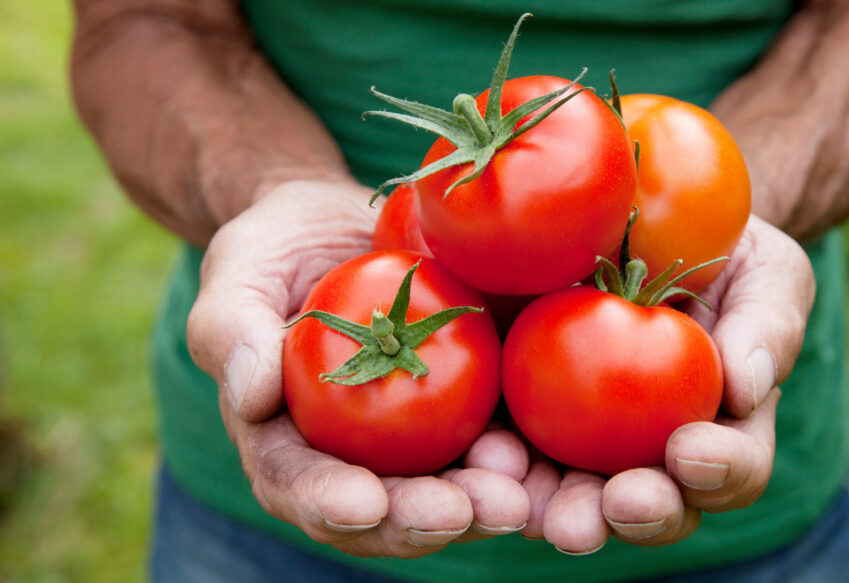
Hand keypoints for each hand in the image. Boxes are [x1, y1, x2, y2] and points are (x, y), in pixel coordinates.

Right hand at [187, 180, 529, 557]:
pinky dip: (521, 461)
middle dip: (419, 519)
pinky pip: (497, 442)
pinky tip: (542, 459)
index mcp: (286, 436)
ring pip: (447, 492)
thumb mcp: (241, 266)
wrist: (351, 224)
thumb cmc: (279, 244)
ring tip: (513, 499)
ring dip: (480, 506)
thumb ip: (231, 327)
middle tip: (460, 512)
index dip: (328, 501)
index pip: (298, 482)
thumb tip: (249, 394)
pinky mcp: (469, 407)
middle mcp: (353, 454)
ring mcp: (417, 438)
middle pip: (383, 508)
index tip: (363, 503)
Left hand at [521, 216, 815, 552]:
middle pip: (646, 506)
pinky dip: (493, 464)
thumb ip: (766, 323)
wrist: (636, 214)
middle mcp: (644, 451)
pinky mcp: (517, 410)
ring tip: (531, 508)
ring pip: (566, 497)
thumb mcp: (762, 271)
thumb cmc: (717, 246)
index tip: (689, 451)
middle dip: (634, 514)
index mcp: (714, 428)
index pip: (728, 468)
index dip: (719, 472)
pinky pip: (501, 449)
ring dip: (553, 510)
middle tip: (616, 504)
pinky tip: (483, 457)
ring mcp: (577, 439)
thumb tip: (747, 389)